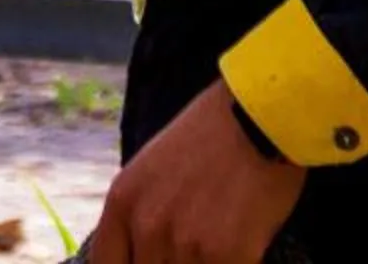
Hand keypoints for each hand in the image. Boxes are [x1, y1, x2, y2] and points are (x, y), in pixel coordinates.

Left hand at [84, 81, 306, 263]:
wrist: (261, 118)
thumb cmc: (212, 136)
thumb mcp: (152, 168)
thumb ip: (140, 212)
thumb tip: (138, 250)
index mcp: (123, 201)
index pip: (106, 263)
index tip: (145, 260)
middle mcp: (146, 225)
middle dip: (170, 262)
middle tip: (194, 239)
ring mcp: (185, 243)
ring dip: (202, 262)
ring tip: (219, 234)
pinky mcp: (226, 255)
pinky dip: (235, 261)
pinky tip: (242, 242)